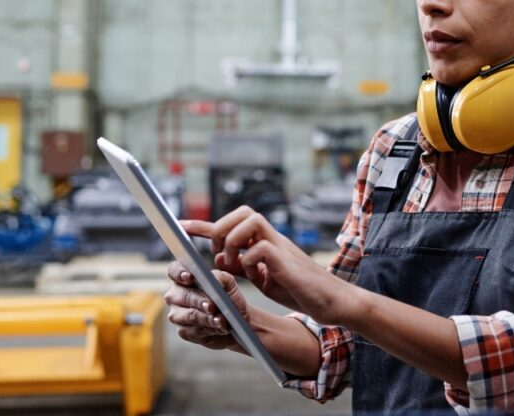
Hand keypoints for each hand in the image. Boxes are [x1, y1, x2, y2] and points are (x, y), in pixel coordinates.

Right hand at [164, 260, 245, 350]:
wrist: (236, 321)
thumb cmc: (228, 298)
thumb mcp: (228, 284)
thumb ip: (220, 277)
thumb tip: (214, 279)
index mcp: (183, 278)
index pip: (174, 271)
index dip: (180, 273)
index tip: (190, 277)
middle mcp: (176, 295)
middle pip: (183, 296)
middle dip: (199, 300)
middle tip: (212, 305)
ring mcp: (177, 314)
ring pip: (189, 316)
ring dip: (207, 318)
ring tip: (221, 319)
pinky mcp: (183, 331)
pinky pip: (194, 331)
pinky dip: (210, 329)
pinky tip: (221, 328)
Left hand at [181, 206, 360, 325]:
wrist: (333, 302)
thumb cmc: (302, 290)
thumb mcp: (266, 279)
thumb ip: (246, 268)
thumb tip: (222, 260)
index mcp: (266, 243)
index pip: (233, 223)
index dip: (204, 225)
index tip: (181, 228)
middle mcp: (273, 240)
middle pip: (243, 211)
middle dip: (221, 229)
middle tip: (218, 255)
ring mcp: (281, 248)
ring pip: (250, 220)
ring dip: (232, 241)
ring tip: (231, 264)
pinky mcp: (287, 263)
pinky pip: (260, 247)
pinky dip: (248, 259)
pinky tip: (252, 275)